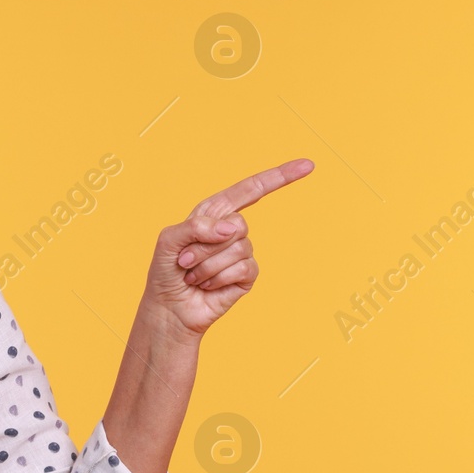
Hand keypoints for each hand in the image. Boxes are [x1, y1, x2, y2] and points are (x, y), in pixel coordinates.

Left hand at [144, 159, 314, 337]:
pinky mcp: (247, 275)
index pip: (250, 190)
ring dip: (208, 265)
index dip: (278, 177)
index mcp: (214, 212)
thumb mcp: (169, 239)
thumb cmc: (166, 270)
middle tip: (186, 261)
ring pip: (238, 248)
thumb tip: (232, 229)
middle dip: (206, 246)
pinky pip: (244, 268)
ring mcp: (242, 252)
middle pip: (238, 224)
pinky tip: (208, 285)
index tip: (307, 165)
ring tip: (194, 275)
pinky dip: (219, 278)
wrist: (169, 307)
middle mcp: (230, 230)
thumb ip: (197, 226)